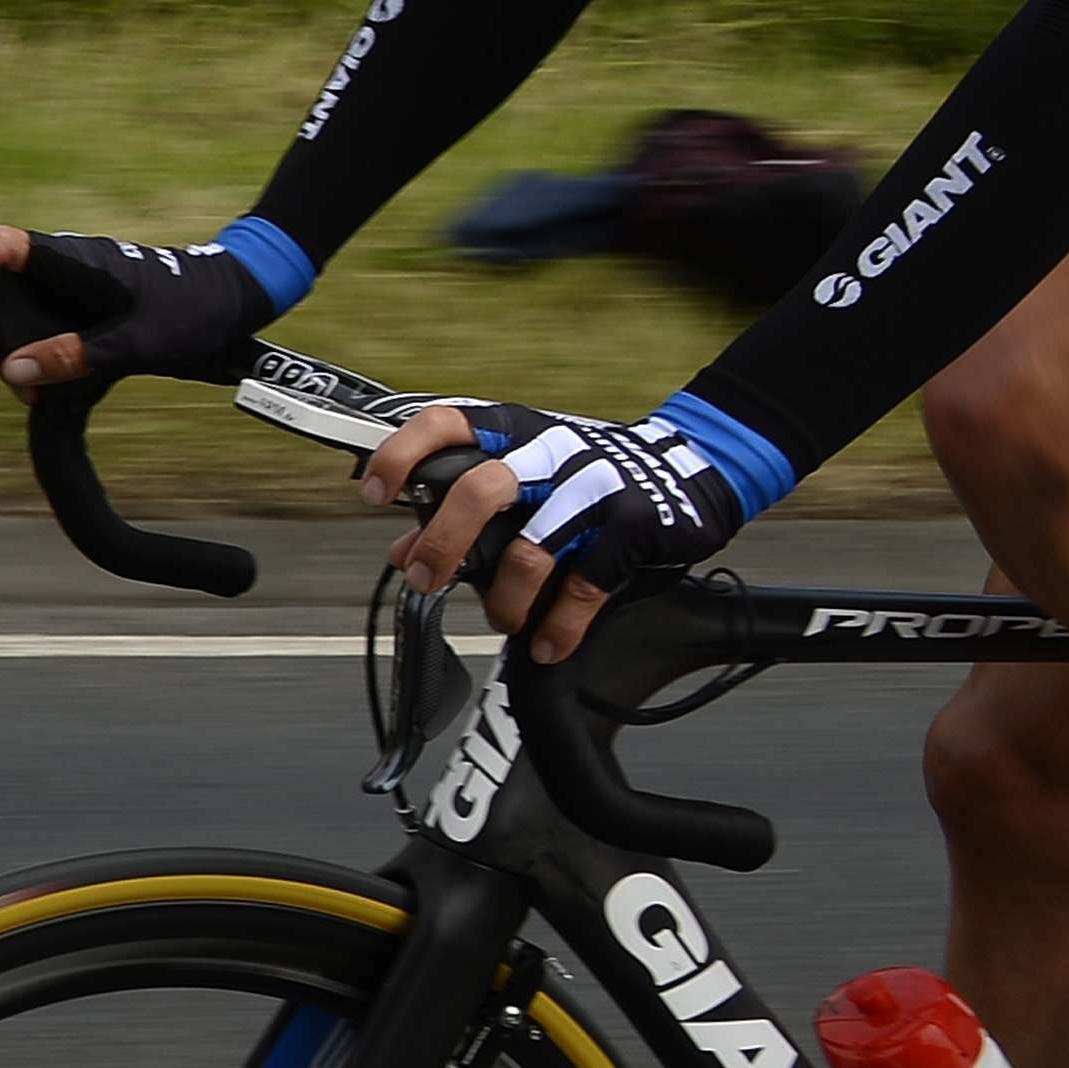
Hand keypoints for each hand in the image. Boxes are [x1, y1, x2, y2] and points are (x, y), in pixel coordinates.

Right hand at [0, 224, 278, 390]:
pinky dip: (31, 355)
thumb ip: (75, 356)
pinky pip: (37, 325)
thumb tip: (14, 372)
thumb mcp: (137, 341)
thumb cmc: (193, 309)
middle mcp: (62, 268)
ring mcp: (68, 287)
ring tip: (25, 391)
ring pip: (12, 309)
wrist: (235, 296)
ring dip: (4, 347)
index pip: (1, 244)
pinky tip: (43, 387)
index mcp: (72, 262)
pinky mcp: (79, 307)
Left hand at [363, 400, 746, 657]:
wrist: (695, 469)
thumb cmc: (587, 477)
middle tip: (426, 579)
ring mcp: (594, 484)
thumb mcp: (525, 478)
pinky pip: (584, 585)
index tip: (374, 495)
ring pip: (529, 550)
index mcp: (512, 429)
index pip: (444, 423)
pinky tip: (548, 644)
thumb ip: (461, 508)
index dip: (401, 455)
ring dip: (505, 600)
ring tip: (502, 622)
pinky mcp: (633, 524)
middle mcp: (549, 449)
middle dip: (442, 543)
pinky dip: (560, 626)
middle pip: (478, 490)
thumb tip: (403, 551)